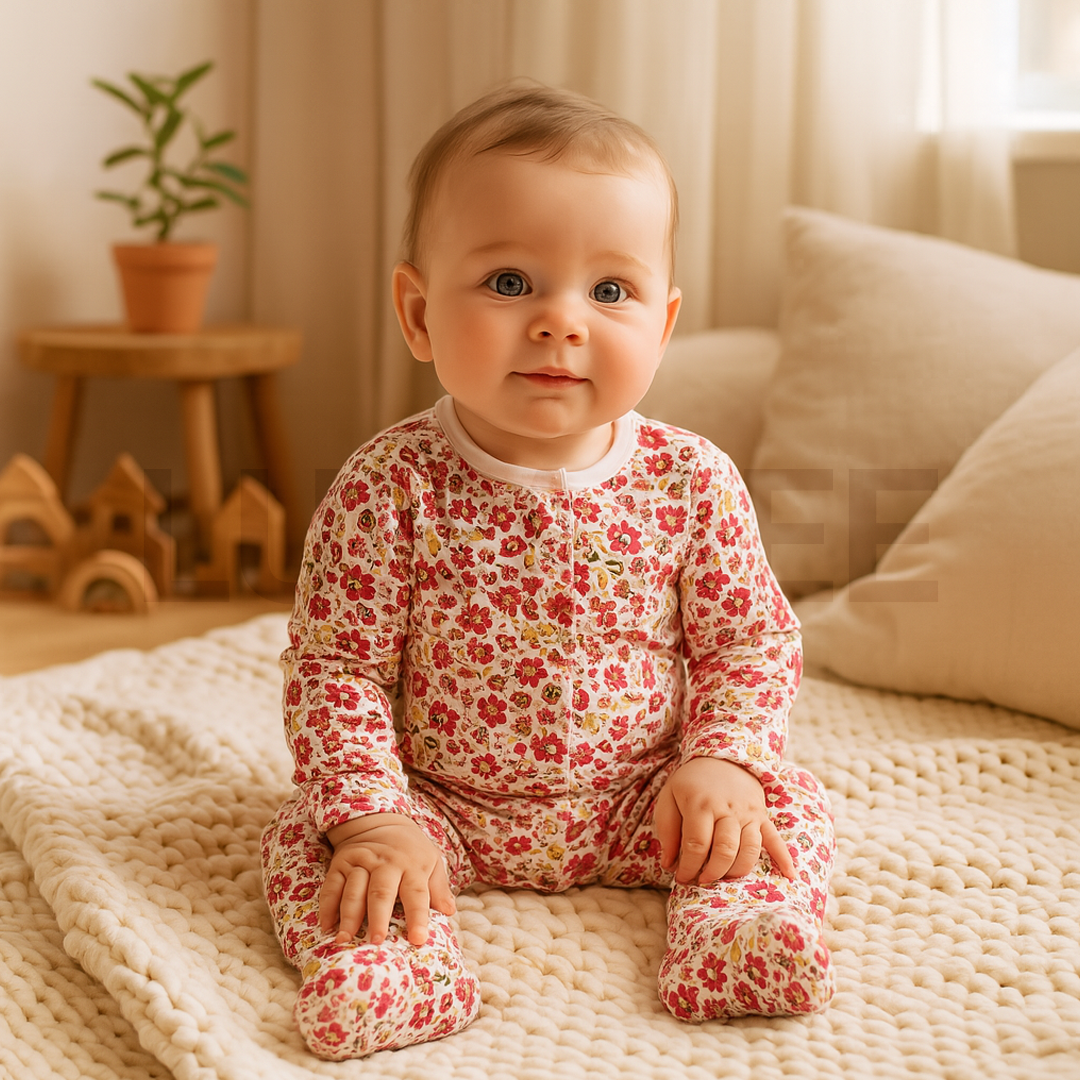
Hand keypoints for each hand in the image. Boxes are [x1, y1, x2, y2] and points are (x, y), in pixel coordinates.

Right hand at [318, 813, 455, 946]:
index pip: (416, 893)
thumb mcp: (431, 861)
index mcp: (412, 864)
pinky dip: (327, 906)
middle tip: (376, 943)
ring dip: (349, 916)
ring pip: (353, 890)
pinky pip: (331, 886)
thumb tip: (449, 911)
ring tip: (345, 939)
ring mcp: (360, 861)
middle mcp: (385, 862)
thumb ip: (438, 888)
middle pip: (381, 892)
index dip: (418, 917)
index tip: (418, 939)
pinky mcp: (339, 863)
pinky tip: (327, 925)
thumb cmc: (410, 850)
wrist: (380, 820)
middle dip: (378, 918)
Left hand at [654, 757, 795, 885]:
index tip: (682, 878)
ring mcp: (748, 813)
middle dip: (713, 872)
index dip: (689, 867)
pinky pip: (776, 839)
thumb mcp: (669, 798)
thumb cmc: (690, 783)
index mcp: (700, 804)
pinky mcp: (762, 816)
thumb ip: (667, 831)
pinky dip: (784, 859)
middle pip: (725, 850)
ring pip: (749, 849)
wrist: (721, 757)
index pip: (697, 844)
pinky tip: (789, 876)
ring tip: (725, 878)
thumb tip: (669, 864)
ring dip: (737, 870)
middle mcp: (727, 809)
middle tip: (703, 880)